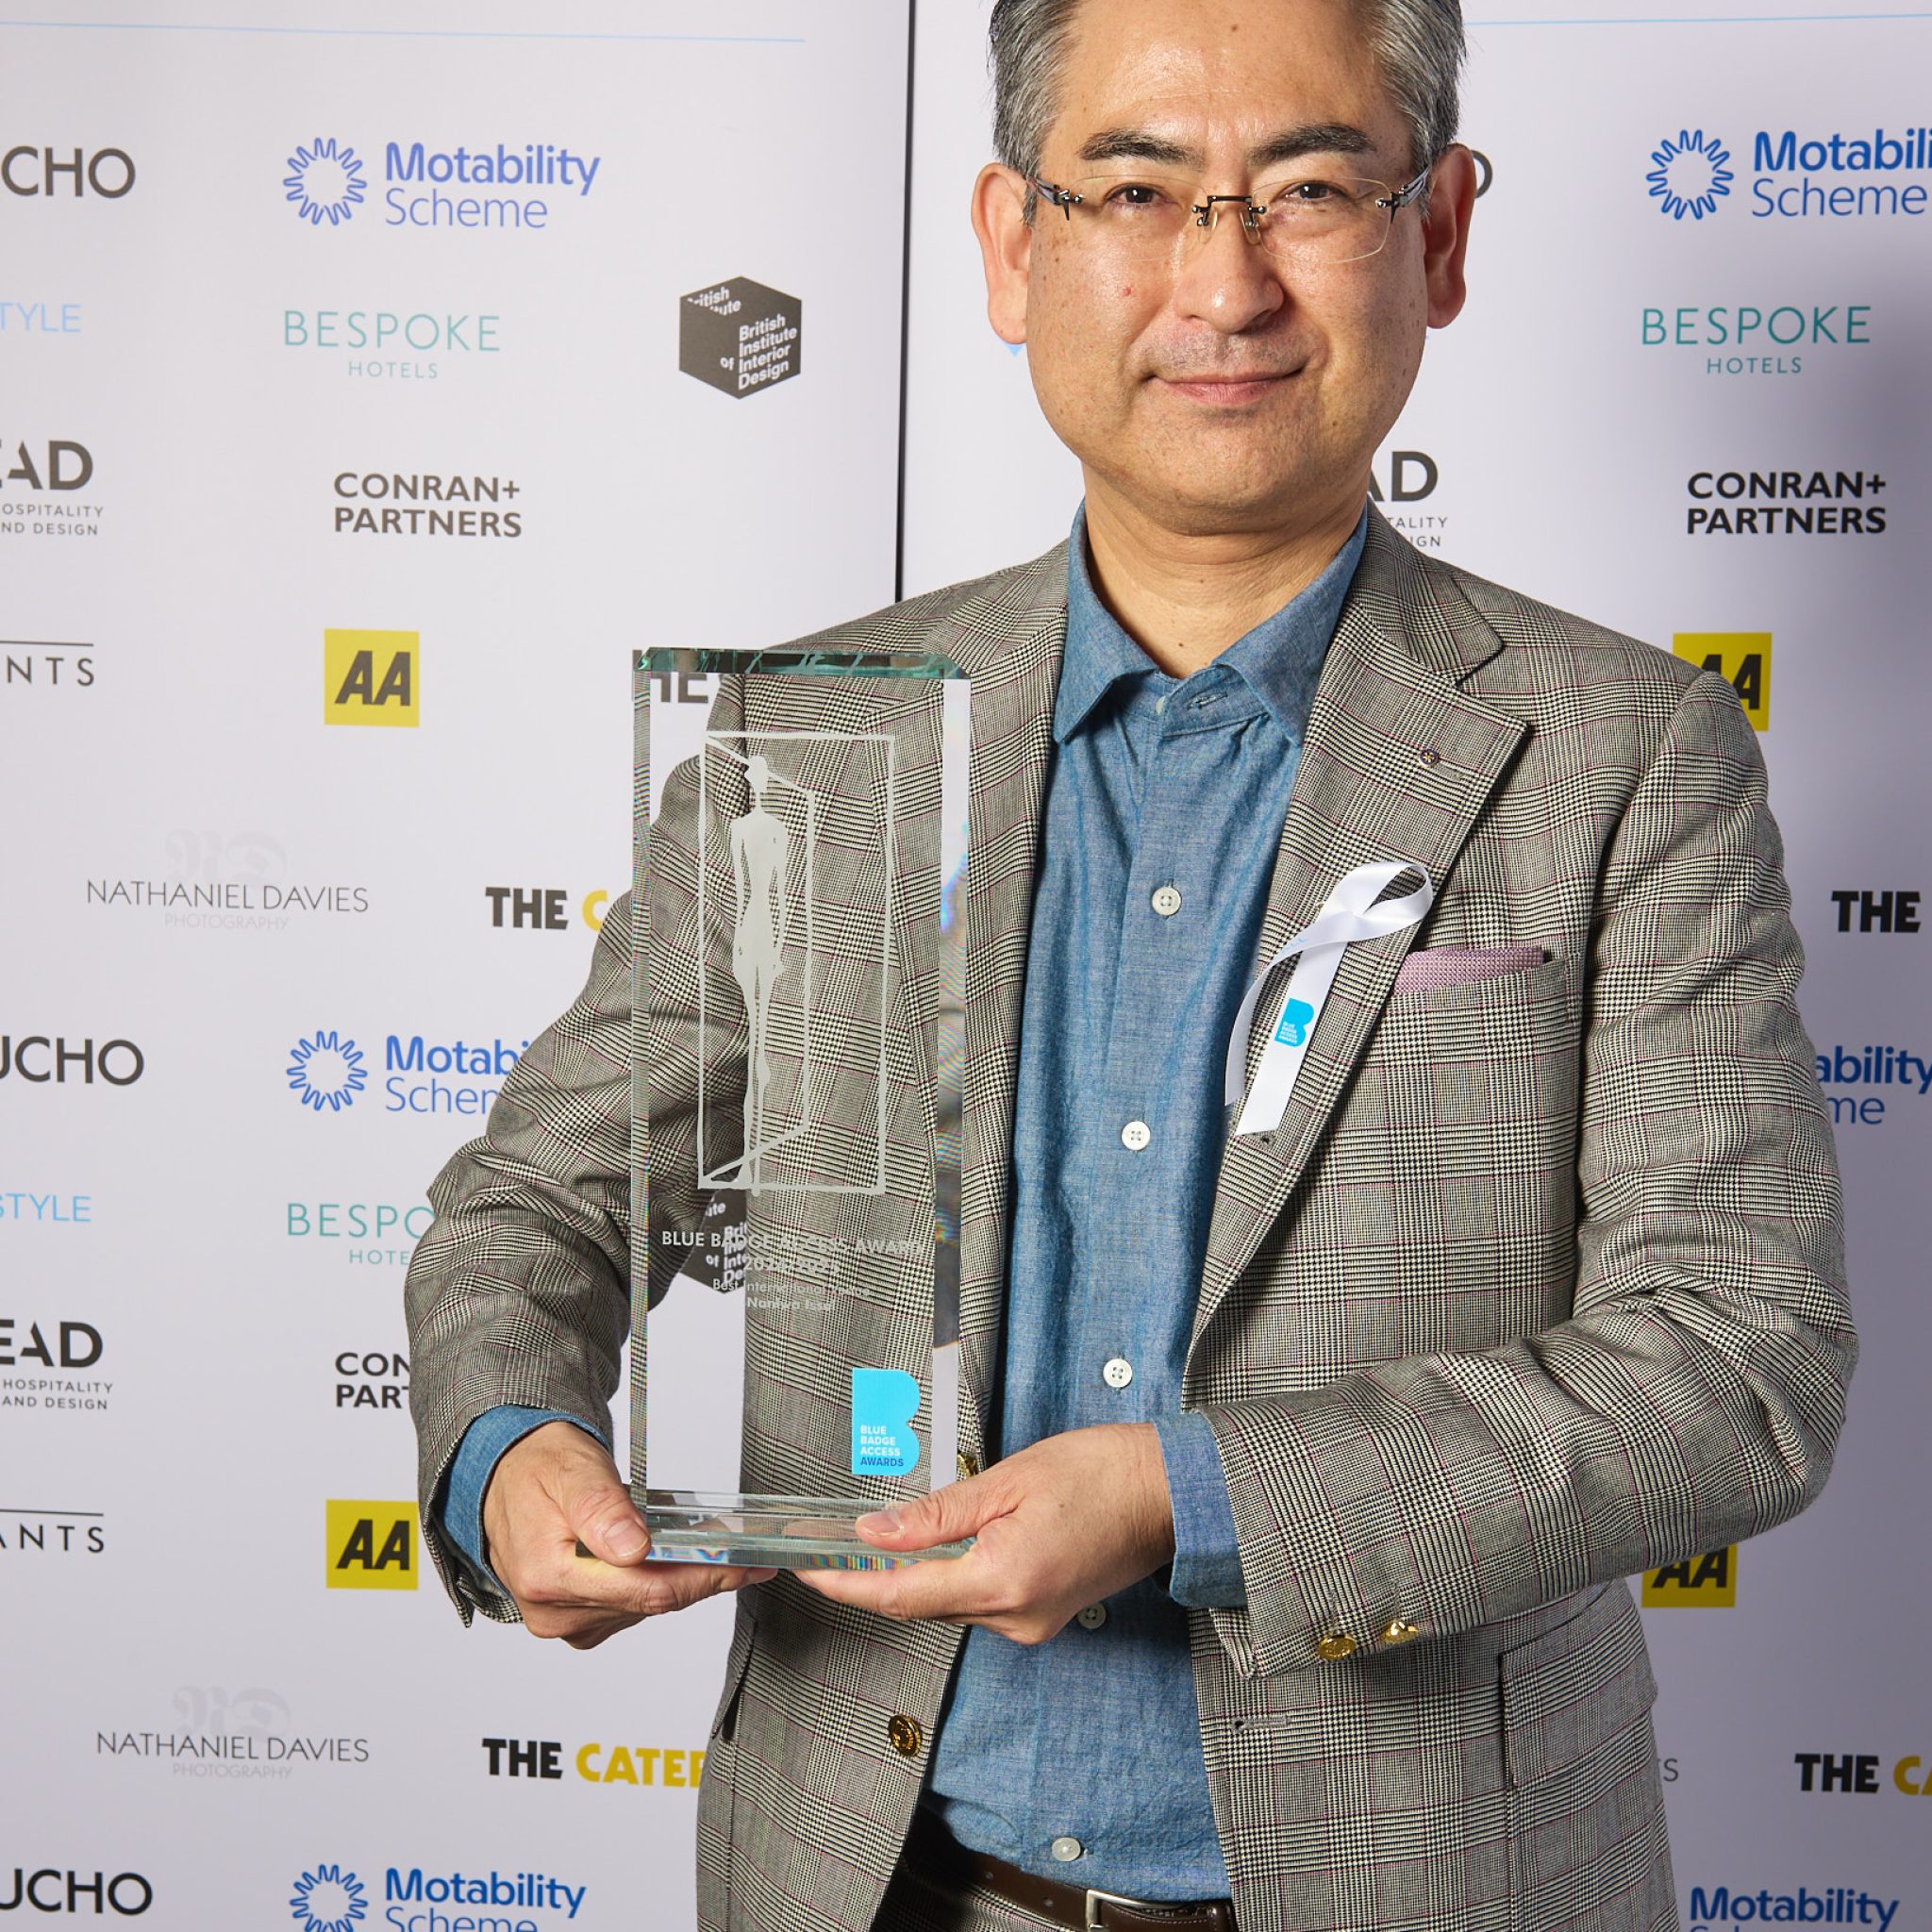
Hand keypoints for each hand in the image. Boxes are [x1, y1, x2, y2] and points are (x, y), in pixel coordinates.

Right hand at [480, 1421, 772, 1649]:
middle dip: (702, 1575)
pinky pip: (632, 1607)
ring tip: (711, 1546)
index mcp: (547, 1577)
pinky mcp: (576, 1618)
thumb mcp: (572, 1471)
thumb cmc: (538, 1469)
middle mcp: (553, 1611)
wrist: (507, 1476)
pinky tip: (674, 1559)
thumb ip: (601, 1509)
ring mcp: (564, 1619)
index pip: (645, 1589)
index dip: (702, 1576)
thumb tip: (633, 1547)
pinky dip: (659, 1583)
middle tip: (742, 1551)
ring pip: (645, 1607)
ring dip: (682, 1579)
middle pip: (651, 1602)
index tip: (741, 1562)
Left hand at [796, 1423, 1174, 1644]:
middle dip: (876, 1578)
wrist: (1166, 1492)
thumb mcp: (1006, 1481)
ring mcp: (1031, 1623)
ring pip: (949, 1604)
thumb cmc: (1099, 1474)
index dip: (849, 1586)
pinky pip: (978, 1602)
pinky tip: (938, 1551)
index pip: (902, 1595)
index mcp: (1003, 1581)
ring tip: (879, 1542)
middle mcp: (1016, 1617)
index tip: (811, 1573)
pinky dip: (951, 1579)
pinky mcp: (1042, 1617)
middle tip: (832, 1548)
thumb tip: (876, 1533)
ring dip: (915, 1577)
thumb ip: (935, 1515)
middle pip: (922, 1605)